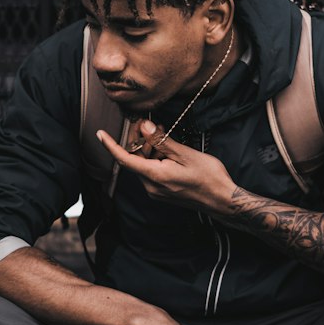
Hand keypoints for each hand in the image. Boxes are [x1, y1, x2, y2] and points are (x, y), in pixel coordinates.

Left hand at [98, 121, 233, 213]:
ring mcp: (157, 192)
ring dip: (150, 149)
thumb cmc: (208, 178)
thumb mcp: (185, 154)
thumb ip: (161, 141)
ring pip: (144, 165)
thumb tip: (143, 126)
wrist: (223, 200)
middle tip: (151, 124)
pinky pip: (152, 172)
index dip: (111, 145)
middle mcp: (152, 187)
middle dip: (140, 141)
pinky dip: (156, 159)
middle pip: (135, 160)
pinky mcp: (163, 192)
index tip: (101, 134)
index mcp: (155, 176)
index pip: (125, 159)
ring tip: (164, 134)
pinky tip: (168, 150)